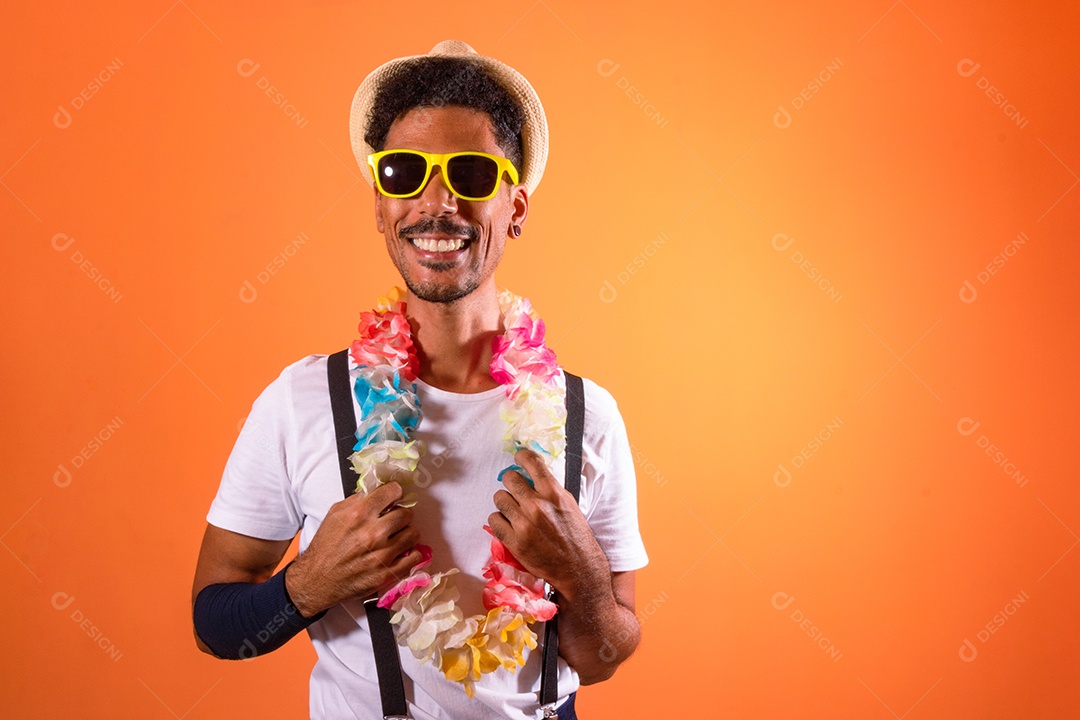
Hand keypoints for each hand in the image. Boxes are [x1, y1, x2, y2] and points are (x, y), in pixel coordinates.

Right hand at [286, 481, 422, 615]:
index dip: (395, 493)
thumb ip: (357, 500)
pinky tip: (401, 552)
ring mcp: (382, 554)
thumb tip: (377, 493)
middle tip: (394, 520)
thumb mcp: (335, 514)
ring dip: (406, 534)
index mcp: (359, 514)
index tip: (394, 497)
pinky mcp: (388, 573)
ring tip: (396, 537)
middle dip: (401, 515)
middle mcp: (373, 533)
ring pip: (413, 534)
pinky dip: (410, 553)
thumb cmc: (325, 547)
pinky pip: (415, 557)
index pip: (393, 491)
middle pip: (406, 514)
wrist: (317, 580)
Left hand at [488, 449, 610, 599]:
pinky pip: (493, 519)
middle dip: (512, 483)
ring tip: (514, 512)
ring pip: (499, 498)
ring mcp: (524, 523)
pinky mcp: (514, 541)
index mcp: (554, 493)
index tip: (518, 459)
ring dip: (505, 503)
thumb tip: (530, 475)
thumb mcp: (568, 504)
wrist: (578, 569)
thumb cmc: (576, 536)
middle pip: (509, 478)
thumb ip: (549, 489)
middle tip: (516, 492)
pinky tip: (509, 524)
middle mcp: (537, 505)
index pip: (531, 462)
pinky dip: (499, 521)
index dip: (521, 457)